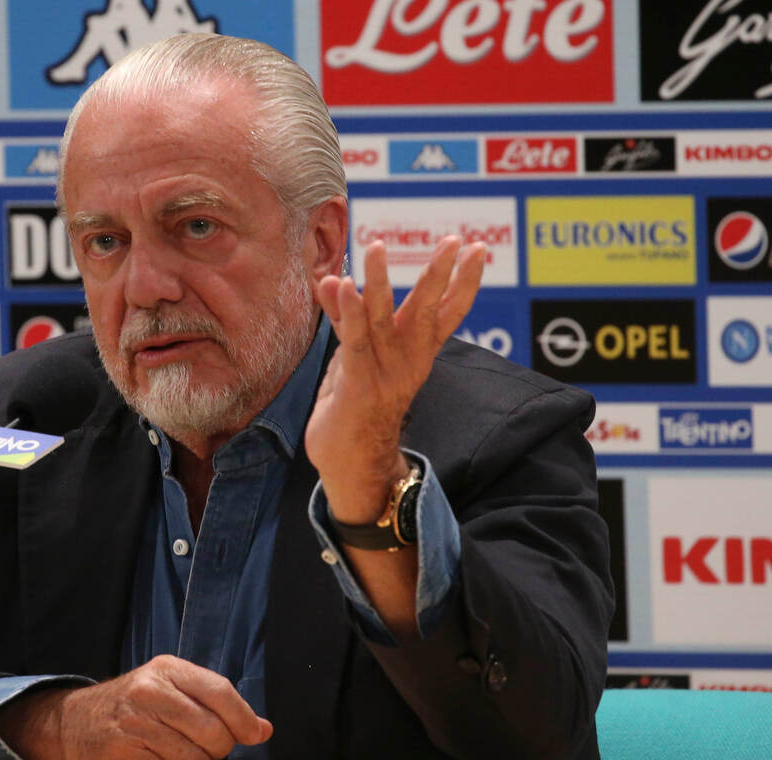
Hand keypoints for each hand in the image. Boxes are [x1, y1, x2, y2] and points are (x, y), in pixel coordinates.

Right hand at [0, 655, 272, 759]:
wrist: (74, 723)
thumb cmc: (132, 705)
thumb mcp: (170, 688)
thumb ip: (216, 703)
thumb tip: (262, 728)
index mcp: (167, 669)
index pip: (219, 691)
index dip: (243, 717)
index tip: (256, 734)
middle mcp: (150, 691)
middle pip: (213, 729)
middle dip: (220, 746)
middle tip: (209, 746)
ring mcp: (136, 722)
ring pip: (196, 757)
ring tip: (180, 752)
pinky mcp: (126, 753)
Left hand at [305, 235, 484, 523]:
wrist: (352, 466)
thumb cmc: (356, 407)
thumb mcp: (354, 357)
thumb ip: (346, 318)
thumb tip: (333, 279)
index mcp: (416, 356)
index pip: (446, 314)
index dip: (464, 282)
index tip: (479, 249)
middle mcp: (406, 362)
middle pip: (425, 312)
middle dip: (439, 274)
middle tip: (455, 240)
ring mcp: (382, 374)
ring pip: (383, 319)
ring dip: (378, 281)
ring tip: (377, 246)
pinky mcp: (356, 385)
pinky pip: (353, 343)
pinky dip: (348, 313)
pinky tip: (343, 285)